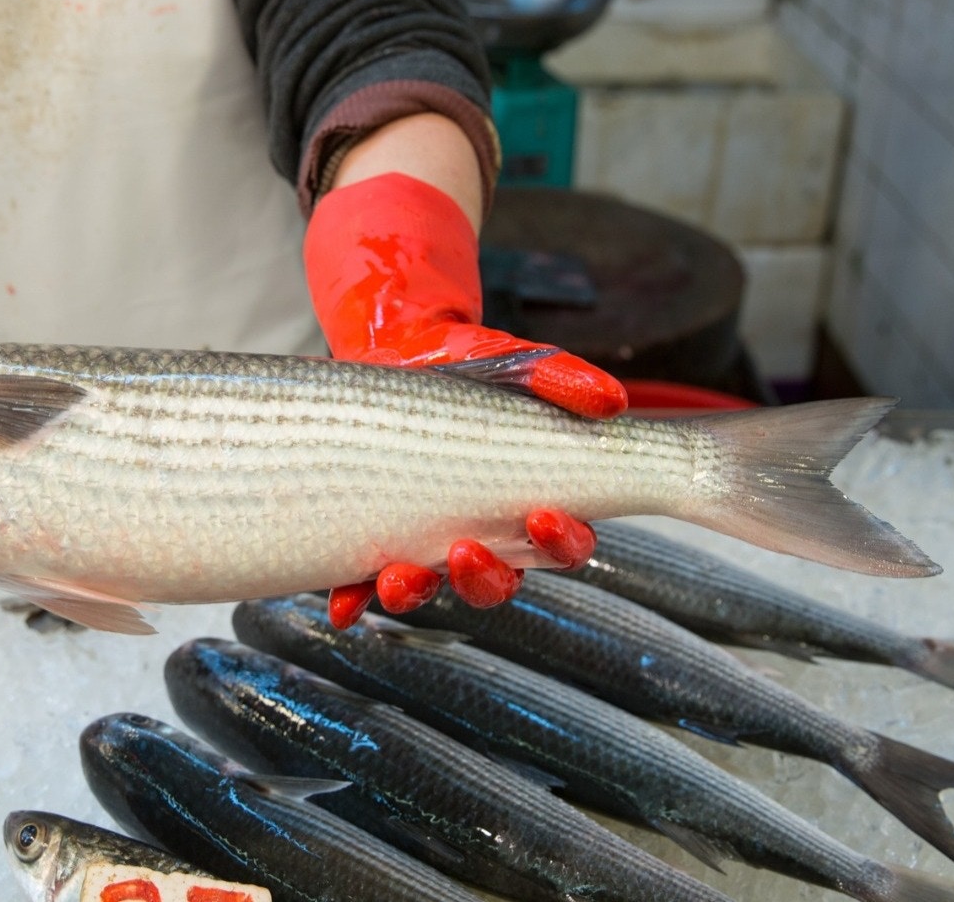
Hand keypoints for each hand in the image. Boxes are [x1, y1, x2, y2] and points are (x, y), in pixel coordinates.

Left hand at [304, 167, 619, 624]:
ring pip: (430, 587)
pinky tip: (343, 607)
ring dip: (416, 592)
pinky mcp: (373, 533)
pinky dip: (353, 599)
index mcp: (525, 501)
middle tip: (467, 551)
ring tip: (401, 576)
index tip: (545, 516)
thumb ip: (562, 379)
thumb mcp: (518, 362)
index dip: (561, 544)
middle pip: (497, 581)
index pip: (561, 545)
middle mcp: (479, 530)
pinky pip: (362, 582)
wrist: (398, 346)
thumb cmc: (472, 365)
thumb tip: (611, 400)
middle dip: (485, 578)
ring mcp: (423, 536)